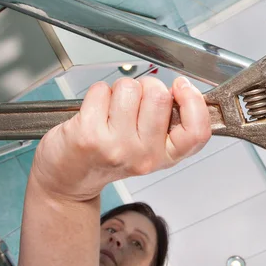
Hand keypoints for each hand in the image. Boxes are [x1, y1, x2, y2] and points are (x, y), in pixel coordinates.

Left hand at [30, 76, 210, 200]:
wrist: (68, 178)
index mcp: (164, 157)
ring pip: (130, 87)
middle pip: (160, 95)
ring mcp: (117, 145)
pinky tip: (94, 112)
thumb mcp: (148, 148)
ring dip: (119, 90)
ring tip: (111, 110)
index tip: (181, 88)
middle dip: (146, 87)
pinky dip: (97, 94)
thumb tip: (182, 88)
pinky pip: (102, 90)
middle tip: (133, 103)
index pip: (197, 132)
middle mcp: (143, 154)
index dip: (194, 101)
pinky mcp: (89, 134)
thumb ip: (168, 123)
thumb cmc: (107, 157)